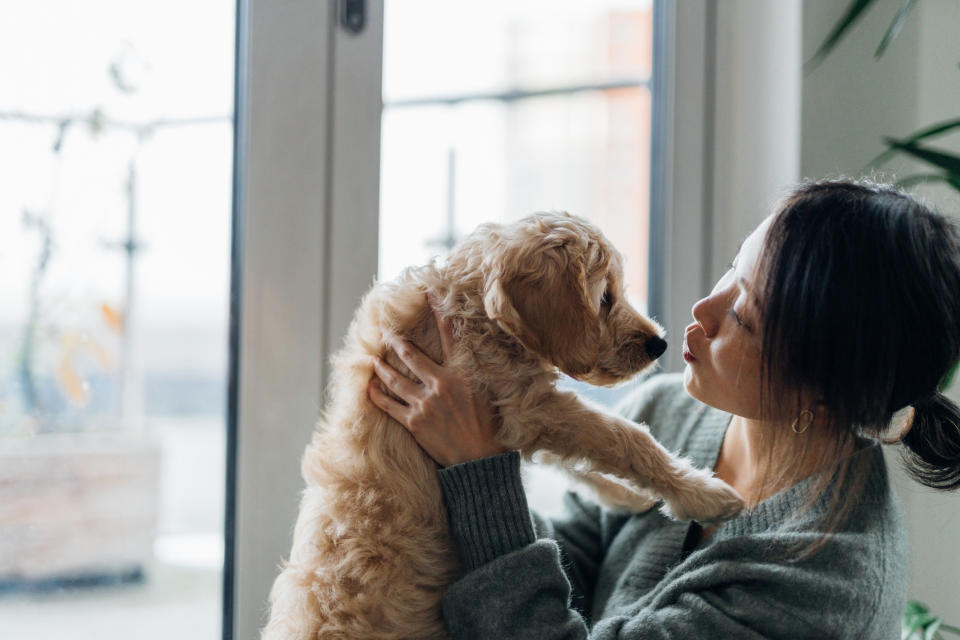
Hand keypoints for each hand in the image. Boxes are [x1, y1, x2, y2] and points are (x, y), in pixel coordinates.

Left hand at [366, 298, 506, 466]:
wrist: (480, 460)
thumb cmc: (488, 427)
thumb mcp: (486, 393)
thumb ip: (471, 373)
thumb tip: (465, 357)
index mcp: (462, 374)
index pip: (449, 335)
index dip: (438, 312)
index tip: (428, 293)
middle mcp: (441, 384)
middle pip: (411, 355)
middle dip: (396, 341)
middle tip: (385, 332)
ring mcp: (425, 404)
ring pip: (395, 379)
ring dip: (382, 368)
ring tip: (374, 360)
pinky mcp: (414, 423)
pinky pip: (389, 405)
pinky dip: (377, 395)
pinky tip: (370, 388)